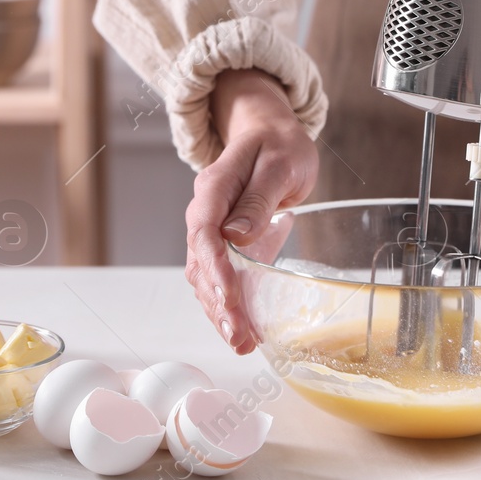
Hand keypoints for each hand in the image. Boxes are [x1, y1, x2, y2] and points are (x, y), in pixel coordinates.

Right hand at [184, 69, 317, 354]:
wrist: (271, 136)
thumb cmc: (279, 146)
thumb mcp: (279, 164)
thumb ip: (258, 197)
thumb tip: (236, 234)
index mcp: (214, 188)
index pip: (205, 234)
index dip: (216, 271)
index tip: (232, 301)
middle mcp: (204, 212)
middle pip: (201, 264)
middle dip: (219, 304)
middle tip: (240, 337)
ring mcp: (210, 230)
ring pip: (205, 278)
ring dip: (221, 312)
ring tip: (243, 343)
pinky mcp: (223, 245)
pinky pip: (218, 278)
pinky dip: (228, 305)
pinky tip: (243, 329)